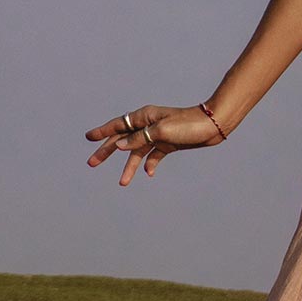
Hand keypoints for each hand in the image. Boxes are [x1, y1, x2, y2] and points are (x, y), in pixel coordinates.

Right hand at [85, 104, 223, 183]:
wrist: (213, 126)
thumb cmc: (188, 124)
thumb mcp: (162, 132)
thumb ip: (140, 139)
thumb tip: (120, 146)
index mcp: (144, 117)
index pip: (118, 125)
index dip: (102, 132)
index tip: (88, 138)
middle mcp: (148, 125)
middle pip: (123, 140)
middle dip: (107, 152)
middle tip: (91, 163)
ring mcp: (158, 135)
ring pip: (137, 152)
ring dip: (129, 167)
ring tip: (122, 183)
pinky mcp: (168, 144)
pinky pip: (154, 156)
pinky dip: (150, 164)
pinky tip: (148, 174)